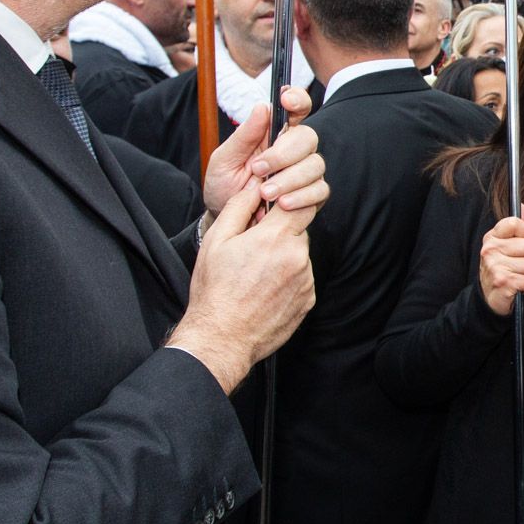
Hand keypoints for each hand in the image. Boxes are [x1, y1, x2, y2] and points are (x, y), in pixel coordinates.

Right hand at [169, 182, 316, 393]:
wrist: (222, 337)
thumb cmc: (215, 289)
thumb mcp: (217, 241)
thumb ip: (240, 206)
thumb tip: (256, 186)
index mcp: (275, 237)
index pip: (300, 203)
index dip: (287, 202)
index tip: (275, 208)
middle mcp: (297, 257)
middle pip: (299, 230)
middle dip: (280, 234)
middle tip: (254, 249)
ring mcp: (306, 280)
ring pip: (300, 255)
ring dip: (284, 257)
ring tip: (256, 275)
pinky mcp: (309, 299)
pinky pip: (303, 278)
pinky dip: (289, 279)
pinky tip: (265, 290)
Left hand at [201, 89, 326, 218]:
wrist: (227, 221)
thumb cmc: (224, 186)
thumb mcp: (224, 160)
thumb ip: (244, 135)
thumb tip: (262, 107)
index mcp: (274, 132)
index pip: (296, 108)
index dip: (297, 98)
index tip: (286, 100)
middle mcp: (294, 149)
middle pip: (308, 137)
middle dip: (284, 153)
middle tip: (259, 169)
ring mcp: (305, 171)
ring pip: (315, 165)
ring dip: (290, 179)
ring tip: (265, 193)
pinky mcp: (312, 195)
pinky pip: (321, 190)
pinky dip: (303, 197)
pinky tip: (283, 204)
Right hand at [479, 212, 523, 315]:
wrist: (488, 298)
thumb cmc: (501, 269)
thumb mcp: (504, 246)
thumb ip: (515, 227)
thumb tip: (522, 206)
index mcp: (492, 238)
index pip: (515, 223)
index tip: (520, 242)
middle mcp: (490, 250)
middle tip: (519, 265)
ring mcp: (495, 266)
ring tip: (518, 276)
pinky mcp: (504, 282)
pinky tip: (518, 287)